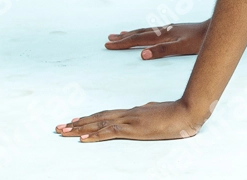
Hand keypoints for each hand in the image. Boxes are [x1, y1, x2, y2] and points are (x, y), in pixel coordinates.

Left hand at [56, 99, 204, 141]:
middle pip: (97, 117)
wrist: (187, 111)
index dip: (89, 117)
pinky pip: (110, 132)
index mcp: (133, 111)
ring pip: (99, 123)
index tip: (74, 120)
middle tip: (59, 127)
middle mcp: (128, 114)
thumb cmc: (178, 112)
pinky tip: (83, 138)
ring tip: (63, 132)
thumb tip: (144, 108)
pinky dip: (94, 135)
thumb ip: (149, 110)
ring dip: (79, 129)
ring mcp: (130, 121)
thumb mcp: (159, 111)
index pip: (106, 114)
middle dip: (77, 123)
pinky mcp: (134, 129)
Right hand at [105, 19, 208, 59]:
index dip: (123, 43)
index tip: (107, 45)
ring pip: (146, 31)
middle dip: (123, 38)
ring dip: (132, 33)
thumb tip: (142, 54)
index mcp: (162, 35)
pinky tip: (147, 33)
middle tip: (108, 39)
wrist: (215, 29)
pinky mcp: (175, 30)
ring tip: (121, 33)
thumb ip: (163, 51)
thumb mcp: (181, 48)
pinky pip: (154, 31)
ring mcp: (169, 29)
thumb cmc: (200, 40)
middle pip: (139, 34)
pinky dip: (145, 32)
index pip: (138, 39)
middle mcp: (163, 30)